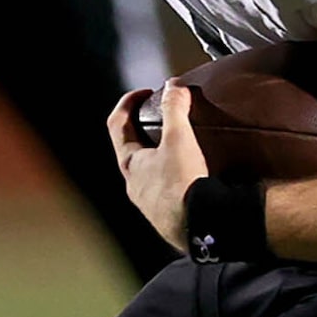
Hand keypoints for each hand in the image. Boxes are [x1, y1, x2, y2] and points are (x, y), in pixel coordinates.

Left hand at [114, 81, 203, 249]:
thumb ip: (175, 110)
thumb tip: (173, 88)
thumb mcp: (180, 139)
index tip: (145, 94)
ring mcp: (150, 203)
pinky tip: (193, 178)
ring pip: (149, 173)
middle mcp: (134, 185)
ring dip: (161, 156)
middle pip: (132, 149)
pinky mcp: (168, 217)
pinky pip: (167, 192)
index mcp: (130, 163)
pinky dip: (176, 178)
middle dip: (146, 130)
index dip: (128, 102)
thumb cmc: (182, 186)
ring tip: (182, 148)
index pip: (117, 124)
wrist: (200, 229)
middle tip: (164, 119)